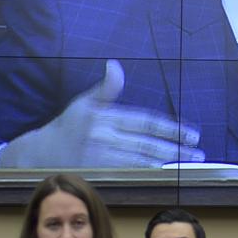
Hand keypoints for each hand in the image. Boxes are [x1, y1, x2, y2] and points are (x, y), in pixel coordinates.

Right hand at [0, 60, 204, 167]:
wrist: (41, 152)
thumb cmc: (69, 124)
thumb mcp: (85, 101)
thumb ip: (106, 87)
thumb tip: (115, 65)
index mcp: (106, 117)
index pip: (146, 122)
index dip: (170, 128)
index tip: (191, 133)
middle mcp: (104, 136)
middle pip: (147, 143)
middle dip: (175, 148)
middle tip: (197, 151)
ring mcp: (102, 156)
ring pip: (141, 160)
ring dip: (166, 162)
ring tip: (188, 162)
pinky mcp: (99, 171)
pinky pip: (129, 172)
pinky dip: (148, 173)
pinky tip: (164, 172)